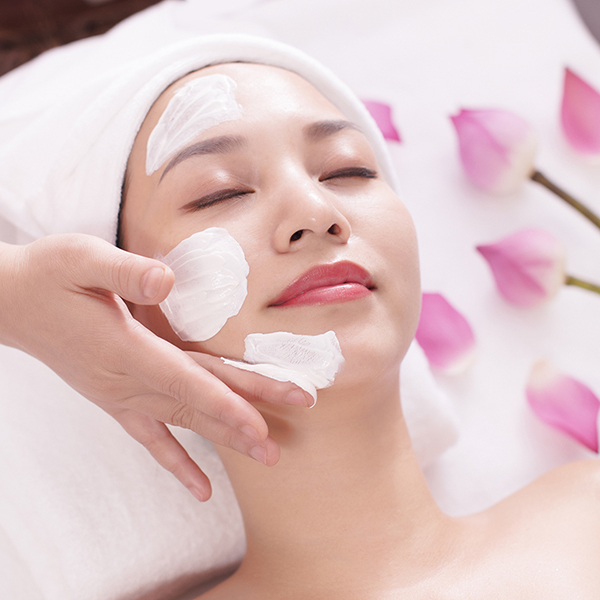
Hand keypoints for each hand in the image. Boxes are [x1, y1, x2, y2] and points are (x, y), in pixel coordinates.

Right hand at [0, 234, 312, 500]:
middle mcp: (125, 380)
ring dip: (225, 439)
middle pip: (196, 402)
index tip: (258, 425)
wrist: (11, 303)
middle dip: (243, 421)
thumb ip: (125, 271)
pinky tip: (202, 489)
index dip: (222, 402)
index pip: (183, 380)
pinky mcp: (116, 399)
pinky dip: (179, 462)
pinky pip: (153, 439)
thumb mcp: (82, 258)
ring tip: (267, 457)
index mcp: (124, 347)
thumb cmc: (50, 275)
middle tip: (281, 446)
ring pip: (185, 420)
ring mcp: (120, 395)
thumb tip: (167, 281)